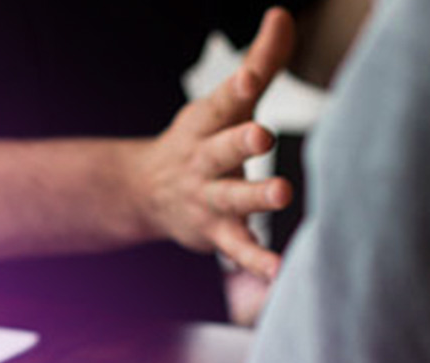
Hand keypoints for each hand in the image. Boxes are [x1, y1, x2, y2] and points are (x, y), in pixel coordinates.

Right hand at [135, 7, 296, 278]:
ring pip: (231, 199)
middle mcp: (204, 162)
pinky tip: (279, 271)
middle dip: (240, 141)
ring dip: (254, 197)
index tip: (252, 74)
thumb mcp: (226, 102)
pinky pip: (238, 250)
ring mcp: (208, 200)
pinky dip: (256, 262)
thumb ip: (261, 61)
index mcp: (207, 124)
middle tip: (261, 134)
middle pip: (222, 149)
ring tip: (280, 194)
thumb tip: (282, 14)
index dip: (237, 85)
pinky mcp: (217, 235)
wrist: (147, 193)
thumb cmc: (203, 141)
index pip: (222, 101)